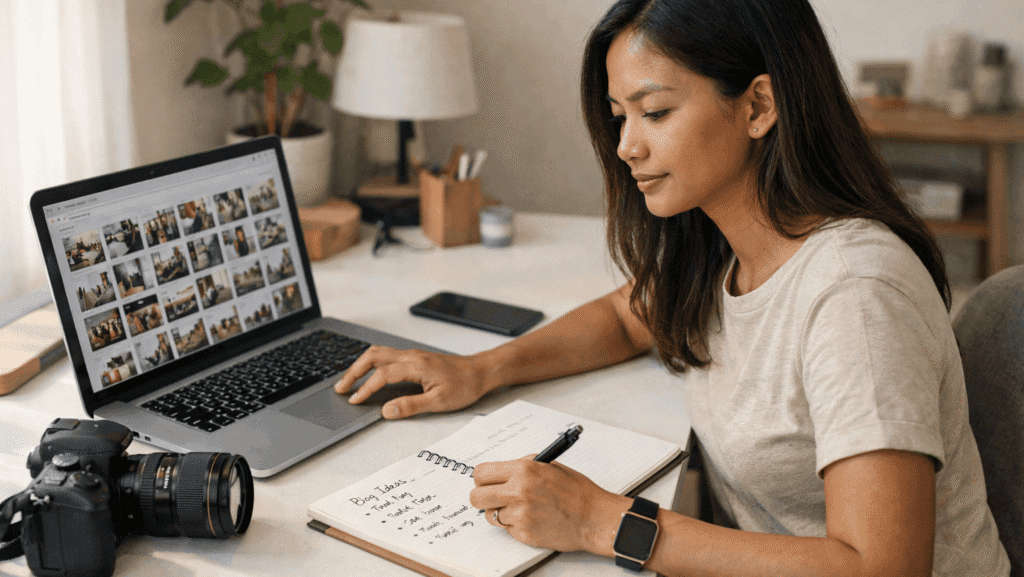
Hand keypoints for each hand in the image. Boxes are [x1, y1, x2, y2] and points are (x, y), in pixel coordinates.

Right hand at [334, 346, 491, 418]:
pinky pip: (387, 356)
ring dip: (361, 365)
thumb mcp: (439, 402)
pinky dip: (372, 364)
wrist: (481, 372)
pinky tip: (368, 374)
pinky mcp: (415, 358)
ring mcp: (412, 355)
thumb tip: (386, 411)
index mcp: (416, 366)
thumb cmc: (465, 385)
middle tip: (340, 388)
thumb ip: (410, 406)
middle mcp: (411, 356)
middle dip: (354, 371)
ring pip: (379, 353)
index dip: (366, 388)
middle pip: (373, 357)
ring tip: (349, 381)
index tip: (354, 400)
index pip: (382, 375)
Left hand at [469, 456, 629, 552]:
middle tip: (492, 497)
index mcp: (524, 470)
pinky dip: (514, 524)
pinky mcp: (524, 533)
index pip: (481, 473)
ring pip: (490, 515)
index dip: (481, 479)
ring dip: (500, 512)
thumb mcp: (548, 465)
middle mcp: (518, 491)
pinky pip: (506, 528)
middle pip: (476, 497)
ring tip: (520, 508)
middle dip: (482, 497)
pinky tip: (531, 518)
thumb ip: (521, 466)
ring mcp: (520, 515)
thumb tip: (498, 472)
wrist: (593, 517)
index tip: (485, 482)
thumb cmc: (575, 491)